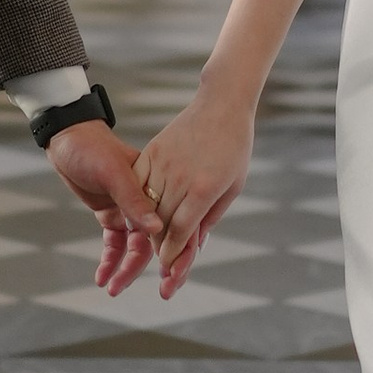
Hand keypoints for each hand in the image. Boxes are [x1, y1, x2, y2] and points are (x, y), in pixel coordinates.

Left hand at [46, 122, 162, 297]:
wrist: (67, 138)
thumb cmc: (92, 148)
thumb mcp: (112, 172)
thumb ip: (133, 200)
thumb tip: (155, 228)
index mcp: (155, 189)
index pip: (171, 226)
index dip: (174, 253)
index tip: (172, 278)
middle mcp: (146, 202)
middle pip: (154, 243)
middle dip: (150, 269)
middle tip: (152, 293)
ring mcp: (128, 210)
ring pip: (133, 248)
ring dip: (124, 269)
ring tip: (112, 289)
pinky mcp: (111, 215)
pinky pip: (114, 244)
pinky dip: (108, 260)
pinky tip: (101, 277)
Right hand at [134, 83, 254, 295]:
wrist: (222, 106)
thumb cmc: (234, 149)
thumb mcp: (231, 187)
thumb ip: (211, 217)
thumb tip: (195, 245)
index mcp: (204, 188)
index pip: (180, 230)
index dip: (173, 253)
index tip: (168, 267)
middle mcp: (180, 177)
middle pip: (160, 223)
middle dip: (160, 246)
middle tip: (162, 258)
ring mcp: (163, 163)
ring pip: (147, 206)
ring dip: (149, 227)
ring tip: (155, 237)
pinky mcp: (152, 151)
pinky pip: (138, 184)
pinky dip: (138, 201)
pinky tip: (143, 211)